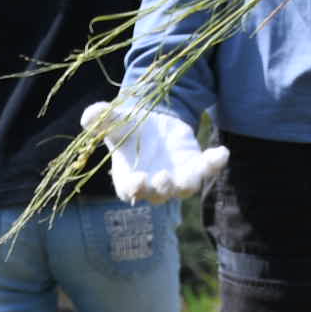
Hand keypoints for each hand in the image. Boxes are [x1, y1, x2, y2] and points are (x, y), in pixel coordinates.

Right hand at [81, 103, 228, 204]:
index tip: (138, 181)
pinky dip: (215, 164)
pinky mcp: (195, 166)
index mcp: (130, 179)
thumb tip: (89, 116)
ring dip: (188, 183)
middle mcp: (154, 185)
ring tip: (195, 171)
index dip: (134, 189)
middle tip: (164, 177)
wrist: (154, 124)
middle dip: (163, 188)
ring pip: (185, 189)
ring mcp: (177, 178)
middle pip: (160, 195)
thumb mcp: (115, 121)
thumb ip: (102, 120)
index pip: (131, 191)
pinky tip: (221, 153)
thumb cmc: (129, 128)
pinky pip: (207, 170)